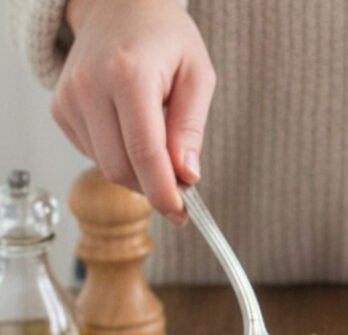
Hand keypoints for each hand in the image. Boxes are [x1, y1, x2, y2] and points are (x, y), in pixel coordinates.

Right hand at [52, 0, 215, 223]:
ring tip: (161, 149)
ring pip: (106, 166)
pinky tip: (133, 132)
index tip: (181, 213)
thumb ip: (190, 128)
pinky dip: (119, 156)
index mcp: (129, 76)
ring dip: (138, 173)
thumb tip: (187, 175)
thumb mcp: (197, 76)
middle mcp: (90, 87)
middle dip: (153, 187)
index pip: (144, 153)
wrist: (120, 7)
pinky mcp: (61, 109)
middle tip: (182, 185)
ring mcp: (69, 99)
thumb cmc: (165, 38)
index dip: (163, 191)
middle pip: (121, 168)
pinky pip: (93, 153)